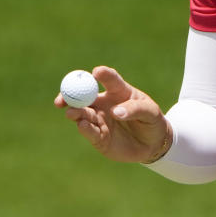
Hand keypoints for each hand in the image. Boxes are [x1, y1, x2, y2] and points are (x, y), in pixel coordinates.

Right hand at [55, 66, 171, 163]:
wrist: (152, 144)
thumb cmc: (151, 120)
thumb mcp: (150, 112)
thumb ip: (134, 109)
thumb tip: (115, 112)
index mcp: (118, 91)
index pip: (109, 79)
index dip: (102, 74)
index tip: (96, 72)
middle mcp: (104, 104)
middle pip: (84, 96)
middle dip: (71, 95)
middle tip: (63, 96)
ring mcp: (100, 120)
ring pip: (82, 114)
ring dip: (75, 112)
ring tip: (72, 113)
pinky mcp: (99, 137)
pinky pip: (89, 131)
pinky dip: (84, 128)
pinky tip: (82, 125)